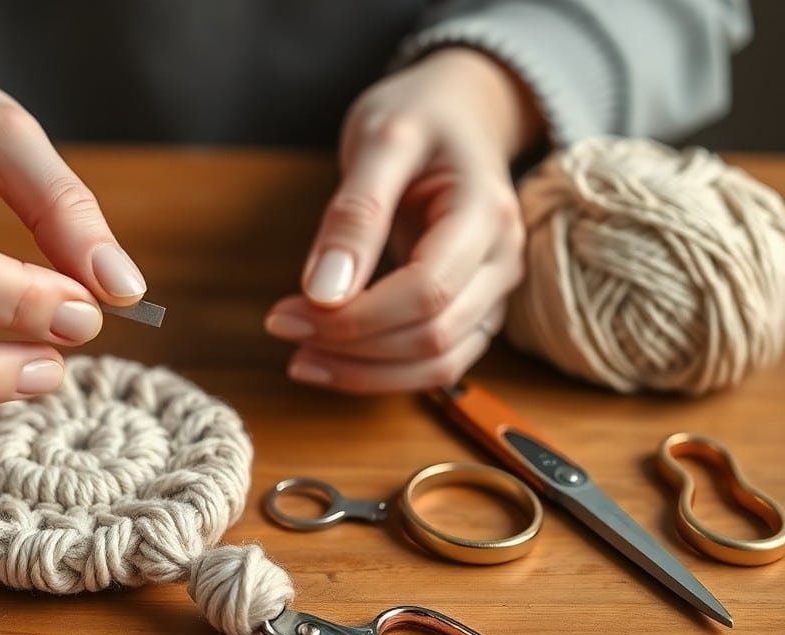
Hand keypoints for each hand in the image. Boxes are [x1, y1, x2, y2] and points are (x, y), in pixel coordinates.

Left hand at [264, 48, 545, 392]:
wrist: (459, 111)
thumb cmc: (420, 116)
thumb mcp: (379, 141)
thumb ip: (354, 214)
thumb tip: (324, 291)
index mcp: (485, 214)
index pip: (427, 292)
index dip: (356, 317)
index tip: (288, 312)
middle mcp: (503, 259)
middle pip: (432, 336)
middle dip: (350, 346)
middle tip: (281, 326)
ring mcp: (494, 289)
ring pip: (440, 363)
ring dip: (365, 372)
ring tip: (300, 356)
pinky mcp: (475, 308)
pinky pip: (436, 361)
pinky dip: (383, 371)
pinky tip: (331, 358)